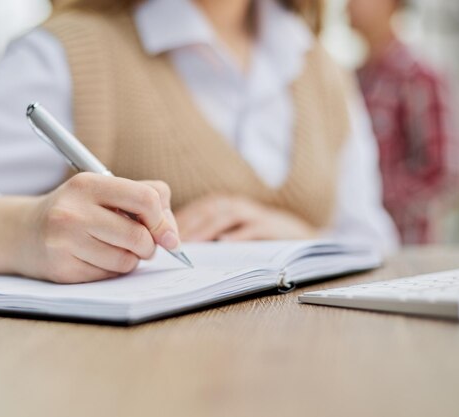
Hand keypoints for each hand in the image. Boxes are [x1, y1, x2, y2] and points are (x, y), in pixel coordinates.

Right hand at [0, 173, 179, 283]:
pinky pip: (108, 276)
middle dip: (149, 247)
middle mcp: (73, 211)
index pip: (146, 199)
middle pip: (139, 237)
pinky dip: (111, 271)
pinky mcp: (61, 269)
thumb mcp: (105, 191)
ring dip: (130, 260)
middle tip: (142, 246)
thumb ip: (146, 200)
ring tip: (113, 249)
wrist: (24, 232)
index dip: (163, 220)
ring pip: (126, 261)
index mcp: (89, 184)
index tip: (166, 234)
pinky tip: (95, 259)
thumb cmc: (79, 210)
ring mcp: (64, 241)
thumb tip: (173, 238)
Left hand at [175, 195, 315, 241]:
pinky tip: (224, 244)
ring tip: (191, 243)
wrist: (298, 236)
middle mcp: (237, 205)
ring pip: (226, 217)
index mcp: (224, 205)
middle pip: (208, 210)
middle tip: (169, 241)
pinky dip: (237, 235)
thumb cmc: (255, 236)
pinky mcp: (271, 226)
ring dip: (207, 229)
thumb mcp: (230, 233)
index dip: (178, 220)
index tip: (161, 235)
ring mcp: (254, 214)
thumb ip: (208, 235)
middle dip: (188, 224)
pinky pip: (252, 228)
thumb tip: (177, 248)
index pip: (196, 209)